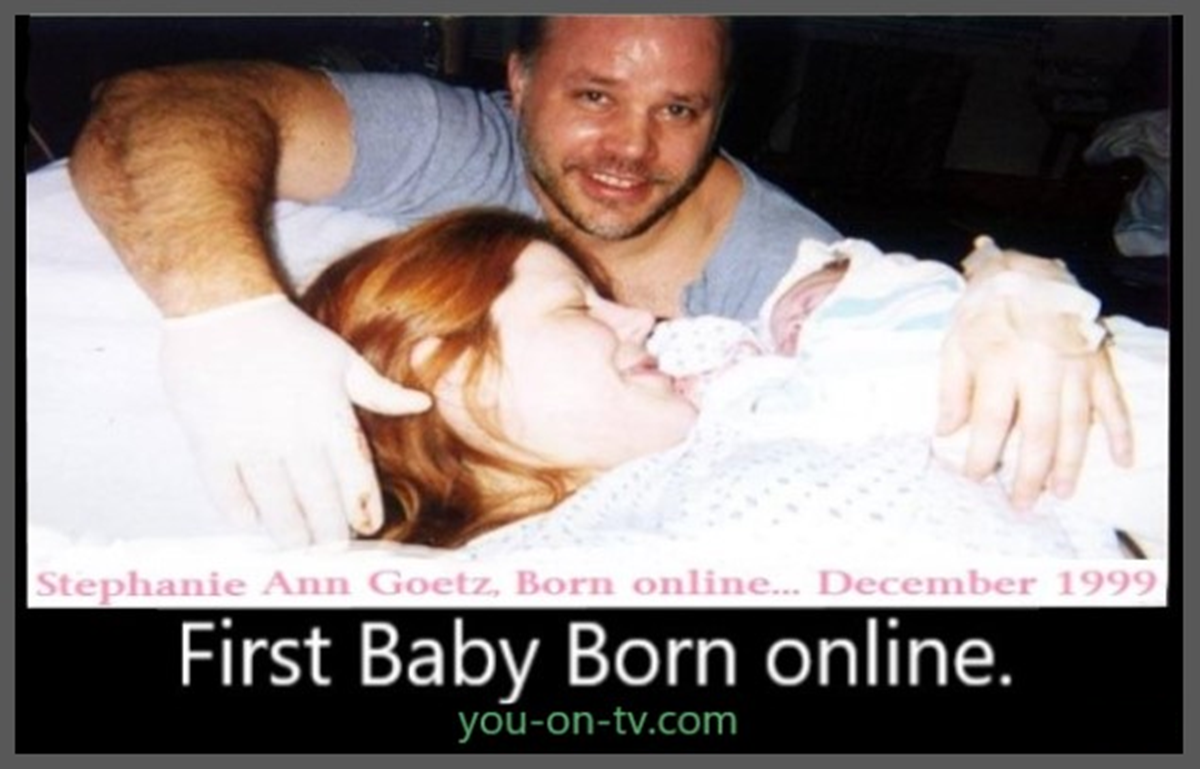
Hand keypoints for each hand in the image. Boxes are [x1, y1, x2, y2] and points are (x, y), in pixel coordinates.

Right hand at [160, 294, 431, 545]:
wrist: (222, 310)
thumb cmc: (288, 335)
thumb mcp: (342, 359)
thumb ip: (380, 392)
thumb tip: (423, 404)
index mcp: (329, 415)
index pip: (354, 478)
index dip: (363, 509)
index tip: (368, 528)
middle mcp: (293, 434)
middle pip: (318, 502)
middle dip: (329, 533)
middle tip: (332, 550)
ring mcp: (250, 441)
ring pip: (275, 506)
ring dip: (289, 532)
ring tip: (298, 543)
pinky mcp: (209, 441)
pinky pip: (227, 493)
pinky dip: (242, 512)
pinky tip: (254, 520)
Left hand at [937, 317, 1132, 510]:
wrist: (1027, 273)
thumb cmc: (985, 313)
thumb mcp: (955, 345)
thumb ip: (952, 389)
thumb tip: (945, 431)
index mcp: (1000, 362)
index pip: (992, 420)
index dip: (982, 453)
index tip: (974, 476)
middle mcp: (1040, 367)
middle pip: (1038, 432)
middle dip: (1029, 473)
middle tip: (1022, 503)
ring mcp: (1074, 366)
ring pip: (1075, 424)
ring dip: (1070, 463)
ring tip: (1060, 493)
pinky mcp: (1097, 363)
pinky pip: (1112, 402)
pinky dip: (1120, 432)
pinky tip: (1121, 459)